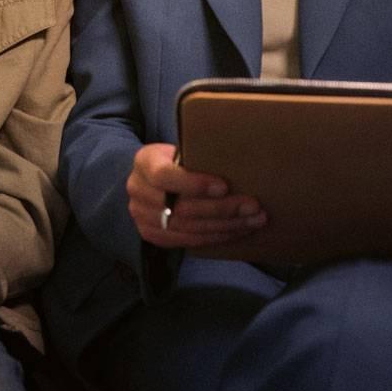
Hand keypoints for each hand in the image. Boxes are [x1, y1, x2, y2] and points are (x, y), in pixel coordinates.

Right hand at [129, 142, 265, 248]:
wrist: (155, 179)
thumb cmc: (179, 159)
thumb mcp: (183, 149)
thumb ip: (200, 157)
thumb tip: (238, 163)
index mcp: (144, 162)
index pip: (163, 176)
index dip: (194, 184)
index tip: (224, 187)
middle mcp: (137, 190)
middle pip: (180, 207)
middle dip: (221, 209)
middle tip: (252, 206)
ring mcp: (141, 216)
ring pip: (188, 227)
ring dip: (225, 226)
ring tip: (254, 220)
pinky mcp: (152, 234)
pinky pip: (187, 241)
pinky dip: (216, 237)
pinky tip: (238, 230)